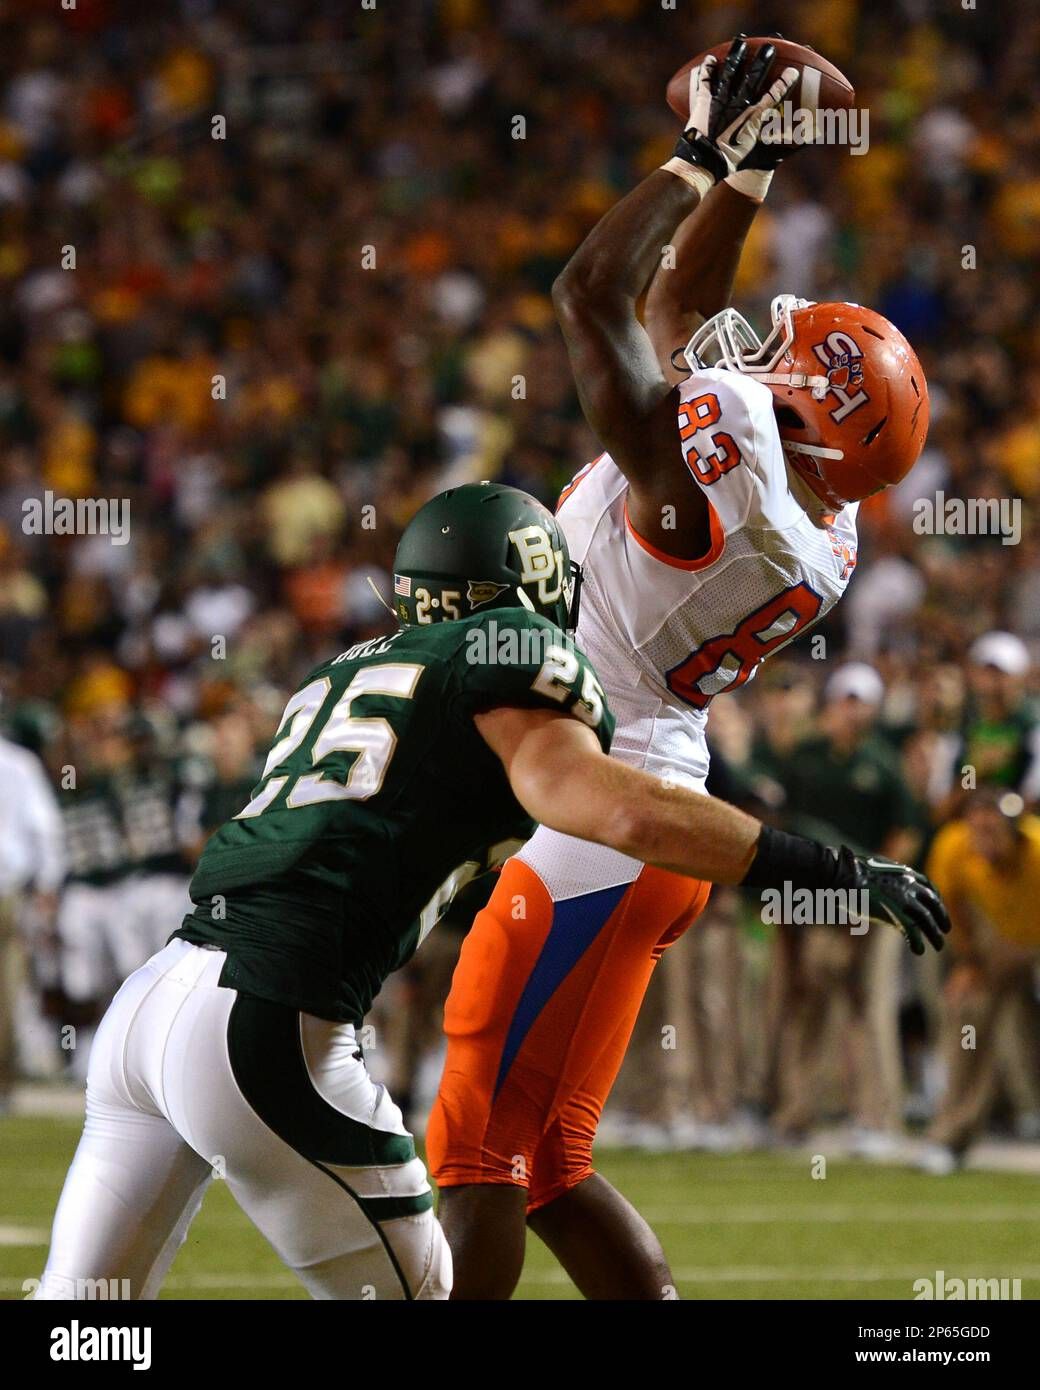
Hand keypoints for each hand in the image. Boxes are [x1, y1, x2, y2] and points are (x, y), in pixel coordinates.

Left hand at [673, 35, 797, 183]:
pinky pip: (705, 82)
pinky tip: (709, 59)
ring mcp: (720, 101)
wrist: (705, 164)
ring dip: (736, 56)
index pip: (773, 96)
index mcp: (753, 117)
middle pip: (753, 77)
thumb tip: (807, 139)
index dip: (784, 83)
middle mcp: (738, 105)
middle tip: (769, 48)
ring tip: (740, 42)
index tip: (793, 72)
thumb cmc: (735, 161)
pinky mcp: (703, 102)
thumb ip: (783, 143)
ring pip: (730, 73)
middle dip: (763, 61)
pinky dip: (707, 70)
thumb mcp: (760, 154)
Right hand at [840, 848, 950, 955]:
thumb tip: (876, 884)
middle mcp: (909, 884)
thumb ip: (882, 878)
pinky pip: (913, 931)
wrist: (842, 875)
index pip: (928, 886)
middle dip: (941, 917)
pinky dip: (918, 942)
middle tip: (945, 930)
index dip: (935, 899)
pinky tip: (919, 950)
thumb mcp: (872, 869)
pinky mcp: (896, 913)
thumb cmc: (848, 872)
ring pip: (927, 919)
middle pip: (933, 903)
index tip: (937, 907)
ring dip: (934, 934)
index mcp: (903, 873)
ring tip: (939, 946)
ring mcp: (904, 899)